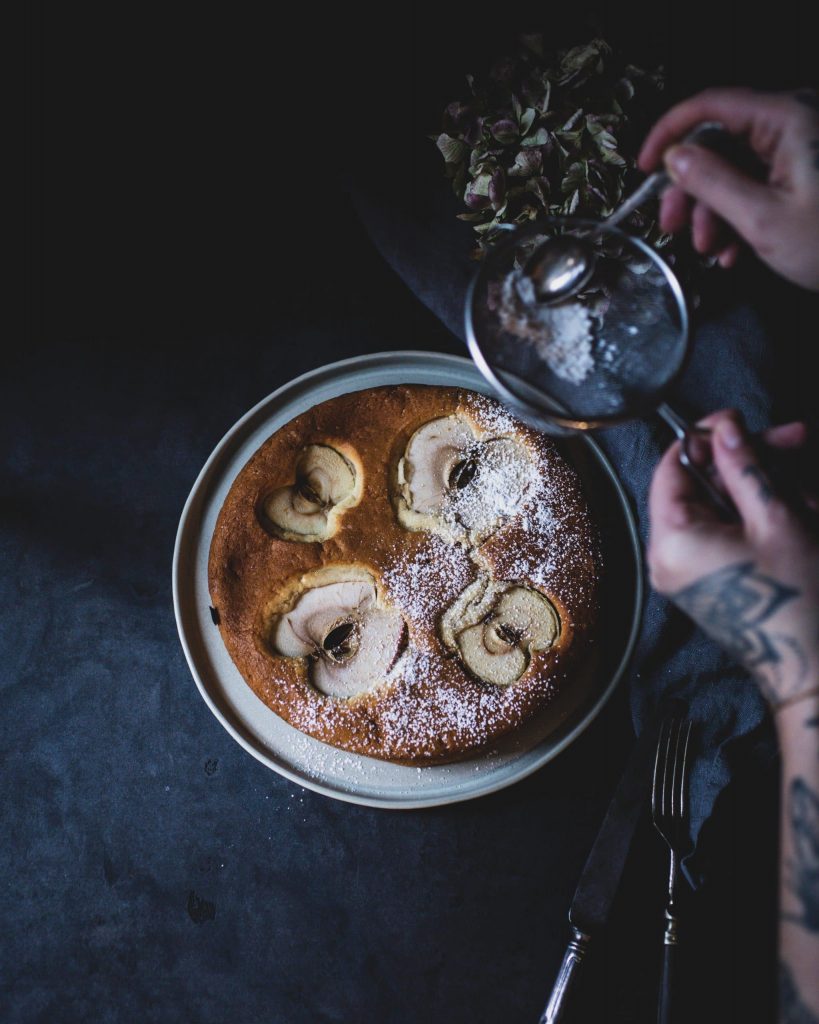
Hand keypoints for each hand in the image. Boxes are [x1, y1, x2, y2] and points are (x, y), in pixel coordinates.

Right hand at [638, 88, 818, 289]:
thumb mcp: (763, 219)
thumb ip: (712, 183)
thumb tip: (675, 158)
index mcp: (786, 119)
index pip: (711, 106)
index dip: (669, 133)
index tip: (645, 167)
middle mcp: (793, 123)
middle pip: (720, 142)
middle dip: (692, 188)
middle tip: (671, 227)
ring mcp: (801, 149)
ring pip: (735, 168)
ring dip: (714, 211)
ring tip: (711, 250)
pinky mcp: (806, 172)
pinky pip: (759, 183)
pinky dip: (739, 215)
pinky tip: (734, 251)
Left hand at [647, 410, 818, 709]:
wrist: (810, 666)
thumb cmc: (797, 596)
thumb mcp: (775, 516)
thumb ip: (745, 465)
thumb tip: (725, 425)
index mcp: (671, 537)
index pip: (672, 466)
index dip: (708, 438)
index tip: (742, 421)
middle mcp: (666, 555)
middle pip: (699, 484)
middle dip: (748, 461)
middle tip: (792, 440)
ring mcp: (683, 570)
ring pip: (717, 506)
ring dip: (762, 488)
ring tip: (805, 493)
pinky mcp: (704, 580)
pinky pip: (723, 532)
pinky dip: (756, 516)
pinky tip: (797, 512)